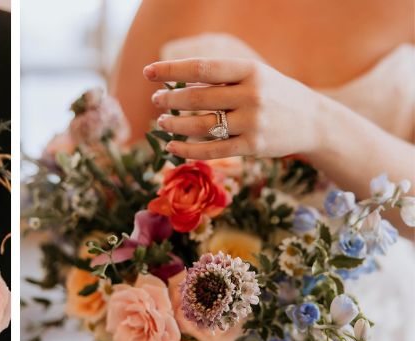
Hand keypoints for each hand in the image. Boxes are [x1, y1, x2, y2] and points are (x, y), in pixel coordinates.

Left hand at [144, 58, 329, 159]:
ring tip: (162, 121)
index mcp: (250, 70)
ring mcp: (253, 122)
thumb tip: (176, 84)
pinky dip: (187, 150)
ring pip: (201, 126)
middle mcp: (252, 94)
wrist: (315, 121)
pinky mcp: (253, 146)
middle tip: (156, 100)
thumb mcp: (255, 76)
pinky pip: (212, 150)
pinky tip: (172, 146)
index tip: (148, 72)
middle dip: (170, 100)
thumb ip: (221, 79)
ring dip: (175, 125)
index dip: (171, 70)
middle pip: (198, 99)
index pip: (202, 68)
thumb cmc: (275, 95)